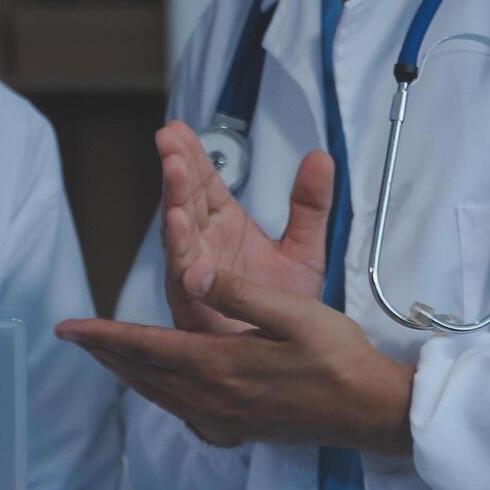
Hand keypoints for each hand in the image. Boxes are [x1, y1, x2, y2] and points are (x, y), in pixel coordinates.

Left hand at [58, 269, 415, 452]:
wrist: (367, 412)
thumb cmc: (337, 357)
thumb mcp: (293, 312)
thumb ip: (239, 293)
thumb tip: (192, 273)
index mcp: (218, 365)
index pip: (143, 346)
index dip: (101, 335)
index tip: (67, 327)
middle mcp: (210, 399)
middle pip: (141, 373)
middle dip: (105, 353)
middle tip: (74, 338)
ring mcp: (221, 421)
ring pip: (157, 395)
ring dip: (127, 374)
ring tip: (105, 357)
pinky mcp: (235, 432)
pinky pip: (180, 412)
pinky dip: (158, 395)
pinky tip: (159, 389)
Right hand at [156, 120, 333, 332]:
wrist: (299, 360)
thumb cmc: (288, 310)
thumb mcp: (304, 249)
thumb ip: (310, 206)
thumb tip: (321, 158)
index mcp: (225, 230)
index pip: (204, 185)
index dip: (192, 157)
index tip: (179, 128)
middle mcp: (204, 250)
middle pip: (185, 201)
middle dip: (175, 169)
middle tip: (169, 136)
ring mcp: (196, 277)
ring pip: (178, 234)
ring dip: (173, 200)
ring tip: (173, 169)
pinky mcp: (196, 307)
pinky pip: (183, 274)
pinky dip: (179, 246)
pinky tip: (178, 221)